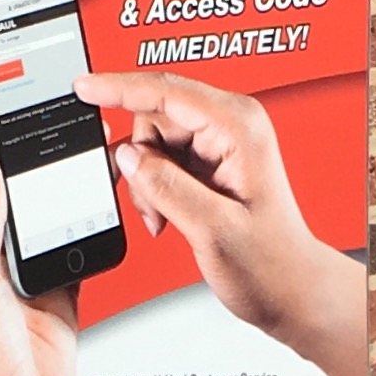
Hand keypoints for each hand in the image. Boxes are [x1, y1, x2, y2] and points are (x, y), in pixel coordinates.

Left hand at [0, 107, 80, 375]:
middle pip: (13, 189)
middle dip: (23, 150)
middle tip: (39, 109)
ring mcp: (29, 273)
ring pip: (46, 211)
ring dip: (57, 181)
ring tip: (70, 142)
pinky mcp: (61, 289)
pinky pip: (75, 244)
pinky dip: (85, 220)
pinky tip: (93, 197)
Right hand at [74, 70, 367, 375]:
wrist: (291, 288)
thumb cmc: (271, 263)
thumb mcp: (212, 228)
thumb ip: (166, 187)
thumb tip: (129, 156)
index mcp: (240, 128)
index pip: (167, 92)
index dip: (119, 87)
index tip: (84, 87)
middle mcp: (231, 126)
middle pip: (155, 117)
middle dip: (142, 162)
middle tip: (153, 206)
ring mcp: (220, 143)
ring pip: (154, 141)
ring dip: (148, 182)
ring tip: (166, 217)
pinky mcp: (210, 162)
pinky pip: (162, 161)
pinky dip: (156, 189)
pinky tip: (169, 215)